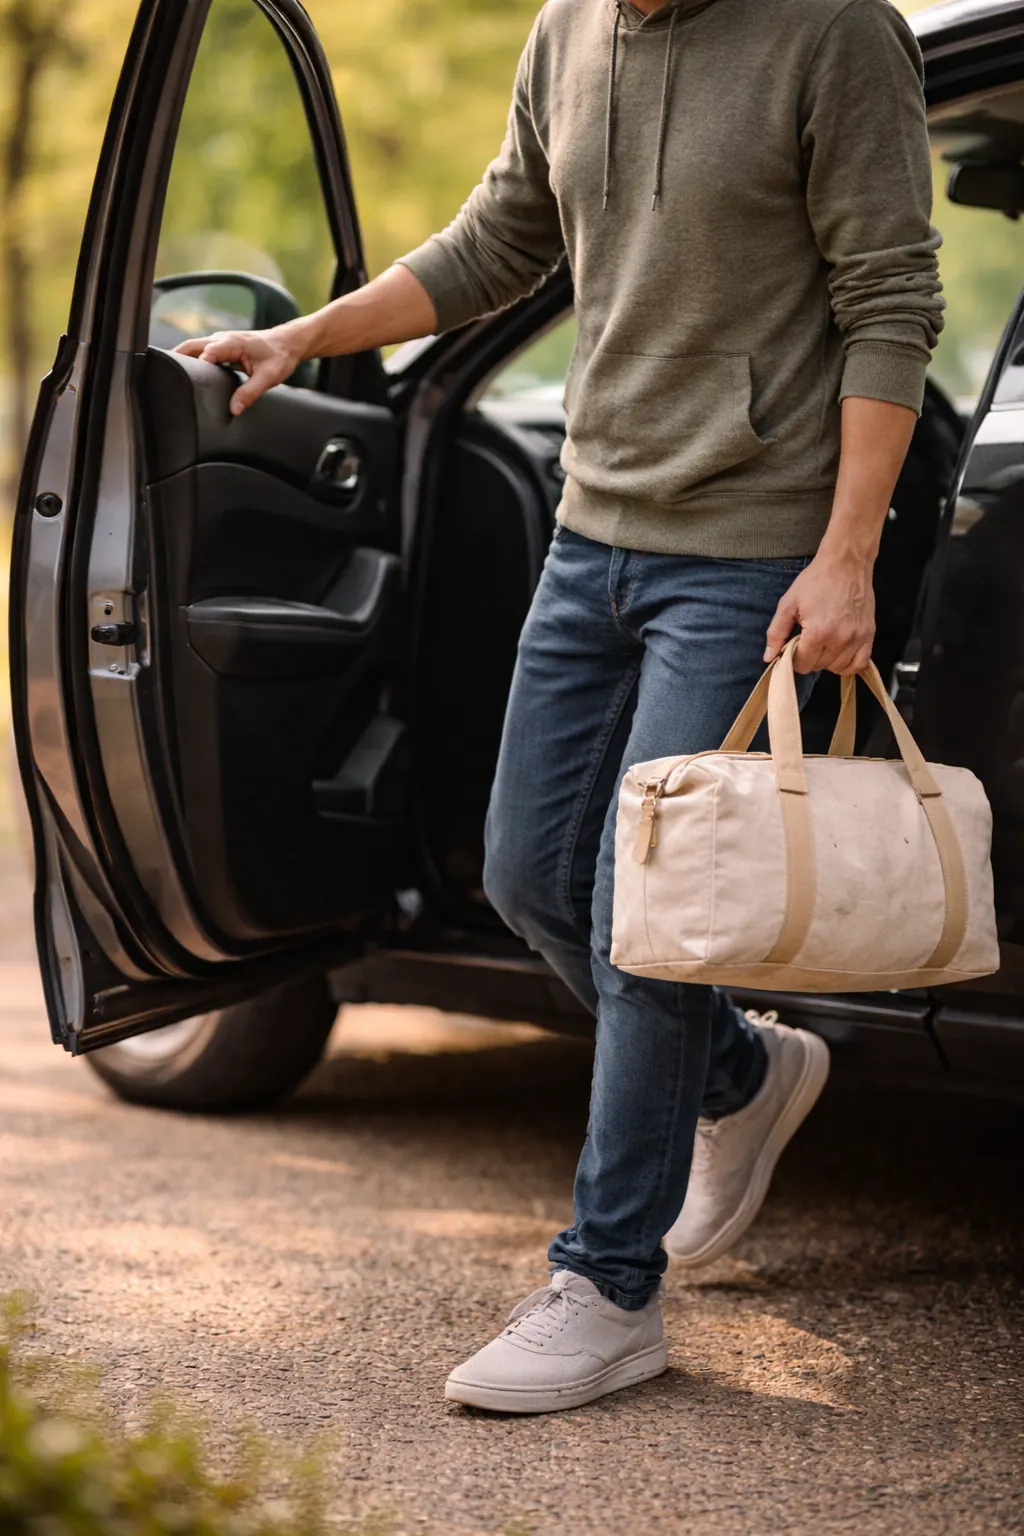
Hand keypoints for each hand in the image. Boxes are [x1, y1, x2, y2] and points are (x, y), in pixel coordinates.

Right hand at [174, 323, 306, 415]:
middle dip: (176, 358)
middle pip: (191, 346)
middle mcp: (222, 339)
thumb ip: (250, 393)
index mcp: (232, 343)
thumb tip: (234, 410)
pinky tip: (185, 374)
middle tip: (161, 373)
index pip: (207, 353)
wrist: (288, 343)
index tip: (188, 380)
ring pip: (193, 347)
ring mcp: (220, 341)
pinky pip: (201, 352)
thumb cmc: (280, 357)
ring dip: (181, 358)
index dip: (197, 366)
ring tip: (167, 375)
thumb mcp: (269, 377)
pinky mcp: (222, 347)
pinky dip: (191, 360)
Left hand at [763, 550, 875, 674]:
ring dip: (827, 660)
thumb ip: (777, 632)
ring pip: (837, 668)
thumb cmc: (816, 580)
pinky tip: (839, 654)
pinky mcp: (869, 634)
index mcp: (818, 633)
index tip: (795, 644)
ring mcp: (856, 638)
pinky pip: (859, 663)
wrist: (846, 562)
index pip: (802, 665)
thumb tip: (768, 657)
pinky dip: (848, 664)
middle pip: (818, 667)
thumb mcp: (789, 603)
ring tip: (823, 642)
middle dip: (809, 657)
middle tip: (808, 638)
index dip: (794, 657)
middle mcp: (839, 639)